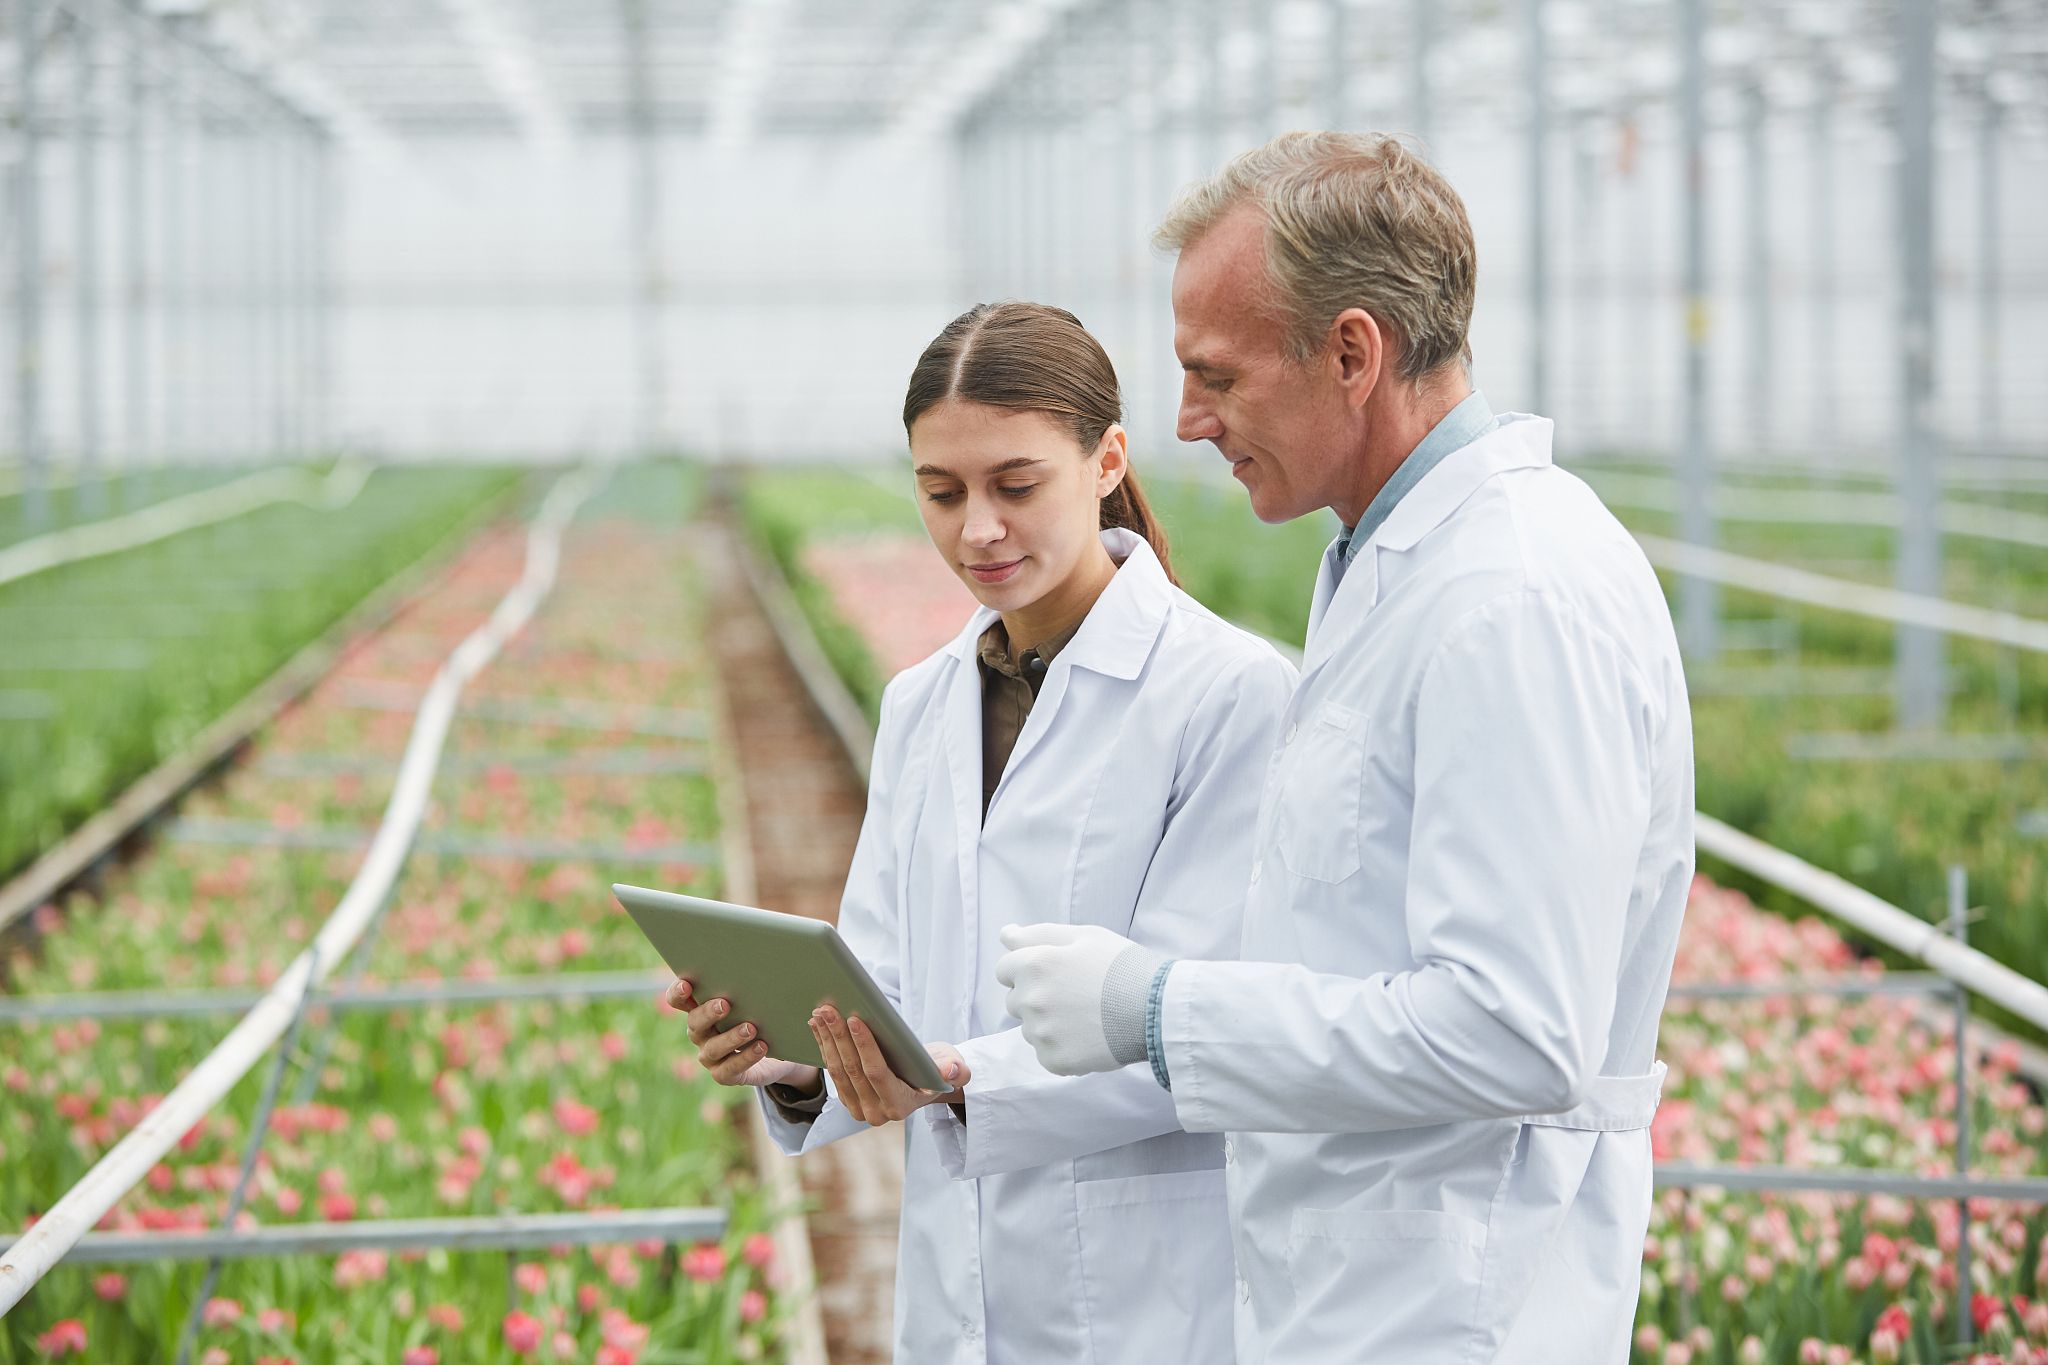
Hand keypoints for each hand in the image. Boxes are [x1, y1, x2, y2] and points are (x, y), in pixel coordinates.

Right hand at [667, 978, 820, 1092]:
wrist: (785, 1044)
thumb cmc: (768, 1007)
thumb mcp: (762, 988)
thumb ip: (756, 970)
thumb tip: (776, 939)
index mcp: (701, 1005)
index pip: (678, 997)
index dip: (678, 991)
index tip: (688, 982)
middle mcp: (701, 1031)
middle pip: (693, 1022)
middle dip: (708, 1012)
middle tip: (725, 1002)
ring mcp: (711, 1055)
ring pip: (711, 1049)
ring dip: (730, 1037)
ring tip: (751, 1027)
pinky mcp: (726, 1074)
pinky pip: (729, 1070)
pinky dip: (745, 1058)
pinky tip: (762, 1046)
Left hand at [809, 1005, 969, 1127]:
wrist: (926, 1082)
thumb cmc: (939, 1070)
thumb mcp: (955, 1067)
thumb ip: (956, 1070)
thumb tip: (951, 1069)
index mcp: (899, 1106)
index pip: (877, 1074)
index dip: (865, 1046)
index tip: (855, 1018)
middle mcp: (875, 1113)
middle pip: (852, 1070)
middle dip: (839, 1036)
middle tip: (829, 1008)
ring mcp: (858, 1108)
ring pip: (837, 1070)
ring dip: (827, 1039)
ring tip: (821, 1013)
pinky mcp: (847, 1098)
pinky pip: (832, 1070)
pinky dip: (824, 1045)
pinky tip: (818, 1025)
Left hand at [994, 923, 1137, 1076]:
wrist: (1158, 1011)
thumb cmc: (1125, 967)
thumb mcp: (1086, 937)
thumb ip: (1039, 934)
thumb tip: (1006, 935)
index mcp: (1035, 963)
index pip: (1005, 969)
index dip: (1030, 969)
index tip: (1057, 974)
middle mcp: (1031, 998)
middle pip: (1015, 1001)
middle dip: (1037, 997)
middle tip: (1077, 996)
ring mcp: (1041, 1033)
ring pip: (1031, 1029)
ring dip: (1049, 1025)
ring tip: (1087, 1017)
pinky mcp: (1055, 1060)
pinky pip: (1046, 1054)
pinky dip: (1063, 1049)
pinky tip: (1089, 1038)